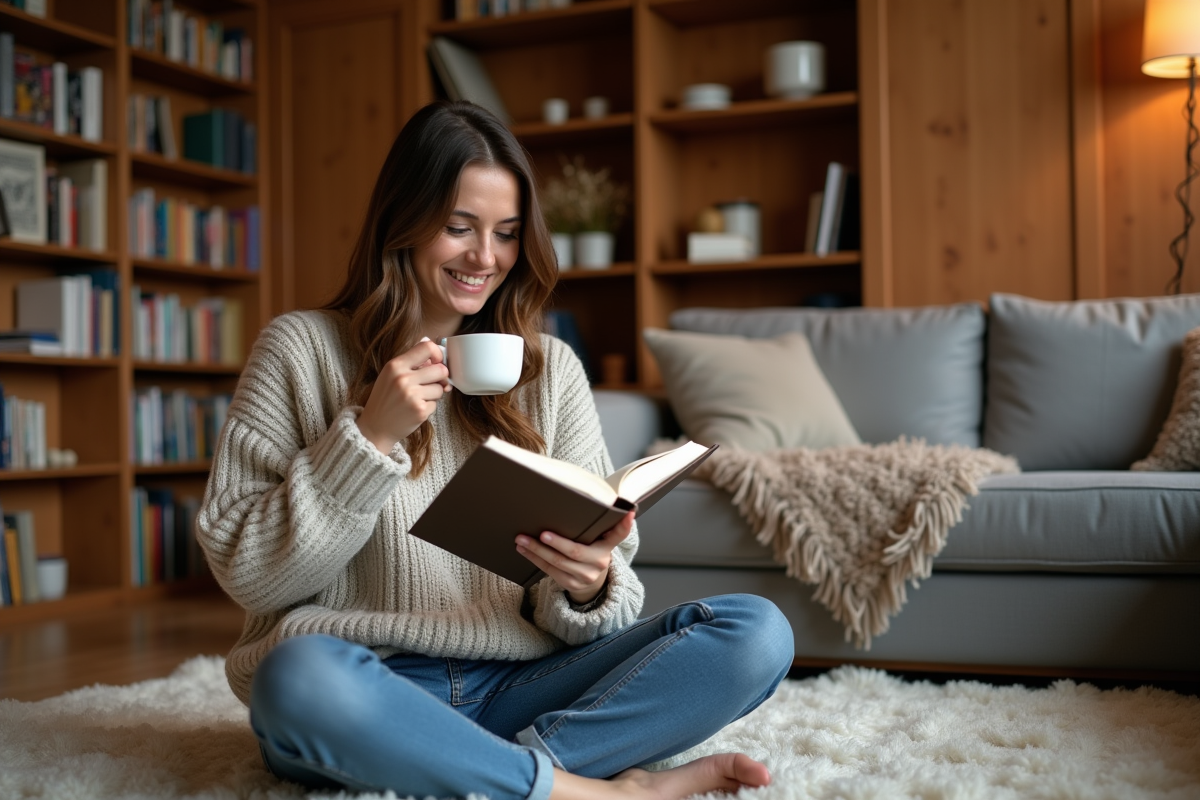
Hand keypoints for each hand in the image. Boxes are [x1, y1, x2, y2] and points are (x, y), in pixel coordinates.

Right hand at [356, 339, 449, 453]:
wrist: (375, 427)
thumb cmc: (385, 399)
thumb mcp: (390, 375)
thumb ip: (411, 364)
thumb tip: (438, 359)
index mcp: (395, 365)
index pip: (427, 347)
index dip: (438, 354)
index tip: (437, 362)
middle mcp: (403, 378)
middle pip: (440, 369)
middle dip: (440, 378)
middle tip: (431, 384)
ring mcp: (412, 395)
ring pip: (440, 388)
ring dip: (433, 394)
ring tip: (417, 399)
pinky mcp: (420, 410)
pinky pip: (436, 404)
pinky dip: (428, 407)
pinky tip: (414, 410)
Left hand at [515, 511, 633, 604]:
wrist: (592, 582)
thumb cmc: (591, 551)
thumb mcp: (600, 540)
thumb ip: (601, 525)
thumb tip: (606, 504)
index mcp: (607, 547)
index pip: (618, 535)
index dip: (624, 525)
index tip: (628, 512)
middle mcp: (599, 562)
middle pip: (575, 552)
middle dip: (556, 543)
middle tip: (541, 533)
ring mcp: (584, 576)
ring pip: (558, 563)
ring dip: (537, 550)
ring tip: (521, 539)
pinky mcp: (570, 584)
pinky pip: (549, 571)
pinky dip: (534, 559)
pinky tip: (523, 550)